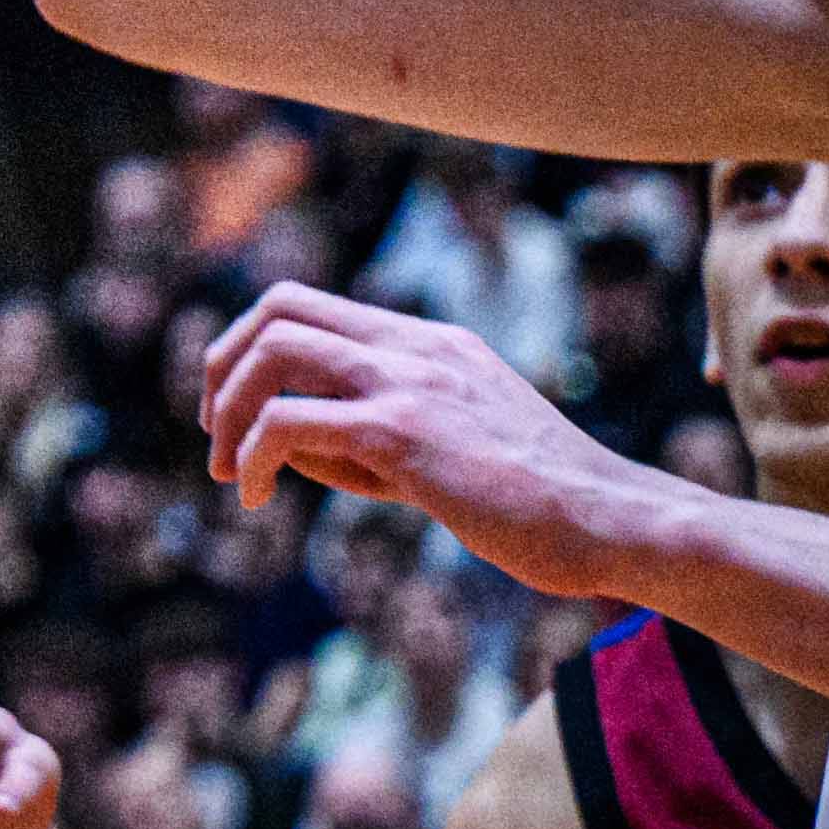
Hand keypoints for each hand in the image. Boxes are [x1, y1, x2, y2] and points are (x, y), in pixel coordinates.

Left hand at [199, 282, 657, 596]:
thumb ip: (378, 439)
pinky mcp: (405, 433)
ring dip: (230, 412)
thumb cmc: (540, 506)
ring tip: (228, 474)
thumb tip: (292, 450)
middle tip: (214, 433)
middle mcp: (415, 347)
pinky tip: (257, 498)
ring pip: (275, 352)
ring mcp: (410, 382)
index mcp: (430, 344)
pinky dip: (254, 456)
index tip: (233, 409)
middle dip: (223, 365)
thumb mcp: (451, 453)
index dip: (251, 347)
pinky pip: (292, 423)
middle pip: (278, 308)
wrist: (614, 523)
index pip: (310, 305)